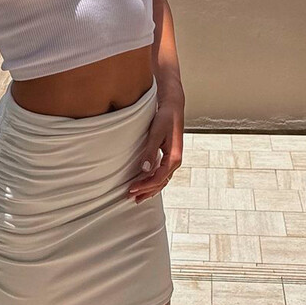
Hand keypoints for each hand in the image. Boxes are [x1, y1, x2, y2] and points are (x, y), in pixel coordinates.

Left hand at [126, 88, 183, 202]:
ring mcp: (173, 160)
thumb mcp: (156, 133)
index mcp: (174, 158)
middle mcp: (175, 161)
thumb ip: (150, 151)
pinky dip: (153, 182)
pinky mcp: (169, 156)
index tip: (132, 189)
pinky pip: (161, 174)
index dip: (144, 185)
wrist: (173, 107)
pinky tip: (146, 184)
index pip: (158, 178)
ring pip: (161, 180)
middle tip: (131, 197)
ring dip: (150, 189)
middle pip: (160, 183)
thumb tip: (145, 169)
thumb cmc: (165, 118)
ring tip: (137, 197)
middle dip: (146, 191)